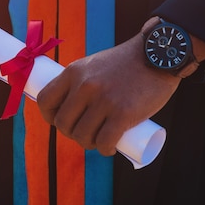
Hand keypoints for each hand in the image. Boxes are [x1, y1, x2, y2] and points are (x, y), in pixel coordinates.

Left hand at [36, 35, 179, 155]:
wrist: (158, 55)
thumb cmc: (126, 63)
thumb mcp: (94, 64)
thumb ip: (81, 80)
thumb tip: (69, 104)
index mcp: (74, 72)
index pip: (46, 100)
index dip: (49, 116)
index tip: (60, 121)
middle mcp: (85, 86)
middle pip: (63, 123)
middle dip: (71, 133)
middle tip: (85, 132)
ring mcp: (103, 100)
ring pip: (82, 135)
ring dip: (89, 144)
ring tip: (99, 141)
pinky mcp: (123, 113)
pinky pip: (104, 141)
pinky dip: (105, 149)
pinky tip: (109, 148)